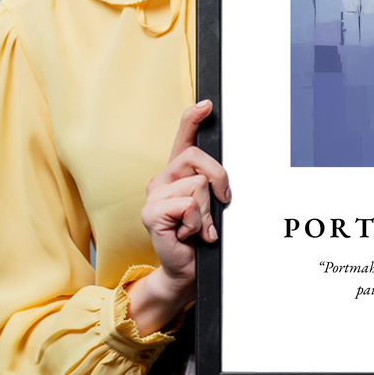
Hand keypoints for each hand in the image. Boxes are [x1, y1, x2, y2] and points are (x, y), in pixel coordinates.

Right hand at [126, 100, 230, 334]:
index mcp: (177, 173)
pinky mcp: (151, 213)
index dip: (193, 119)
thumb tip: (222, 176)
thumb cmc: (200, 237)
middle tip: (220, 204)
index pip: (183, 138)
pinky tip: (188, 235)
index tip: (207, 105)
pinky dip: (197, 223)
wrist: (186, 270)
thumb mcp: (211, 205)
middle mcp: (162, 179)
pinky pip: (188, 205)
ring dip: (207, 211)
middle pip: (198, 158)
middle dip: (219, 180)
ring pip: (198, 185)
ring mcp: (154, 195)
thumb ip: (212, 184)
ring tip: (199, 227)